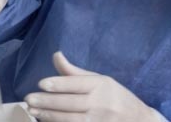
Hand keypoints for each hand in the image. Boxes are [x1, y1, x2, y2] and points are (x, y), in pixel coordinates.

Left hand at [24, 52, 165, 121]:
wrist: (141, 121)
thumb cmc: (116, 97)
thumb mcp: (100, 80)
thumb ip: (75, 72)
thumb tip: (56, 55)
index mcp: (102, 85)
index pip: (77, 84)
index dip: (59, 84)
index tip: (41, 84)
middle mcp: (102, 103)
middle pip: (71, 103)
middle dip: (48, 102)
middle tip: (29, 99)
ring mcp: (101, 121)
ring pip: (72, 119)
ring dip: (50, 116)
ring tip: (33, 112)